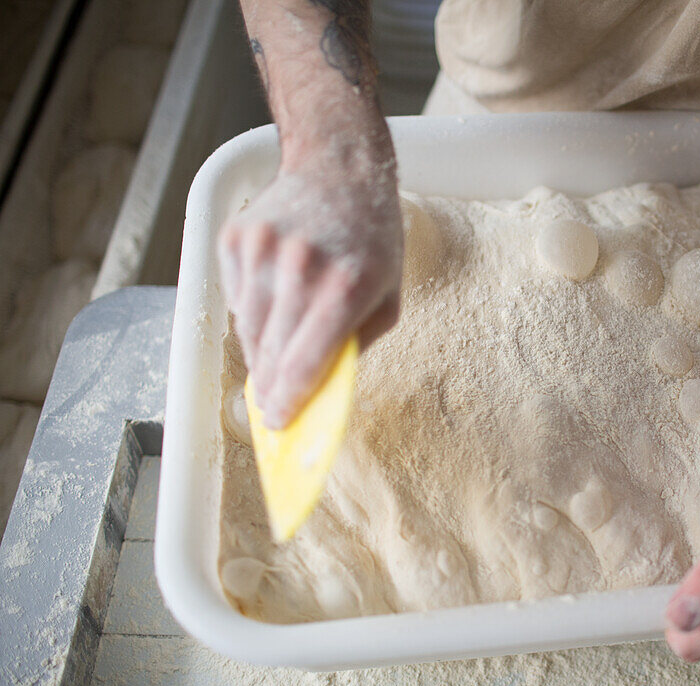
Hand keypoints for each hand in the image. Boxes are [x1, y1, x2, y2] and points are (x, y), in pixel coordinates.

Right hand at [217, 146, 401, 428]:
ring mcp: (262, 250)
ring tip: (276, 349)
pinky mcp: (236, 238)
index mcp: (344, 286)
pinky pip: (235, 298)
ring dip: (259, 352)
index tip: (278, 424)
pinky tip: (274, 296)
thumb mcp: (387, 295)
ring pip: (247, 329)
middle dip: (270, 387)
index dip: (287, 401)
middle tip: (271, 405)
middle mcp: (300, 267)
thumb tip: (317, 389)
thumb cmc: (372, 240)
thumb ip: (356, 344)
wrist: (339, 169)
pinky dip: (251, 311)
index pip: (303, 363)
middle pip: (269, 353)